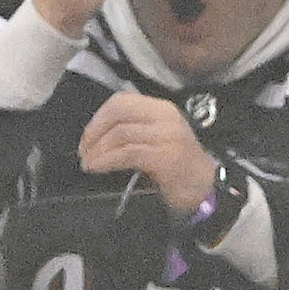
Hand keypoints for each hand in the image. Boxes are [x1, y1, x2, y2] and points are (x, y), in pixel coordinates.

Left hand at [79, 86, 220, 215]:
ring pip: (120, 133)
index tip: (86, 140)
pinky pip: (128, 153)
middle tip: (83, 153)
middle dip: (94, 133)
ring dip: (97, 151)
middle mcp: (165, 117)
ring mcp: (167, 136)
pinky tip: (97, 169)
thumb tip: (94, 139)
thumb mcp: (154, 141)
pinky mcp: (166, 157)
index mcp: (161, 109)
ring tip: (88, 165)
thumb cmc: (174, 169)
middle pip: (118, 113)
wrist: (204, 188)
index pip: (121, 101)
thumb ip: (132, 132)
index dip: (97, 119)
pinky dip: (107, 161)